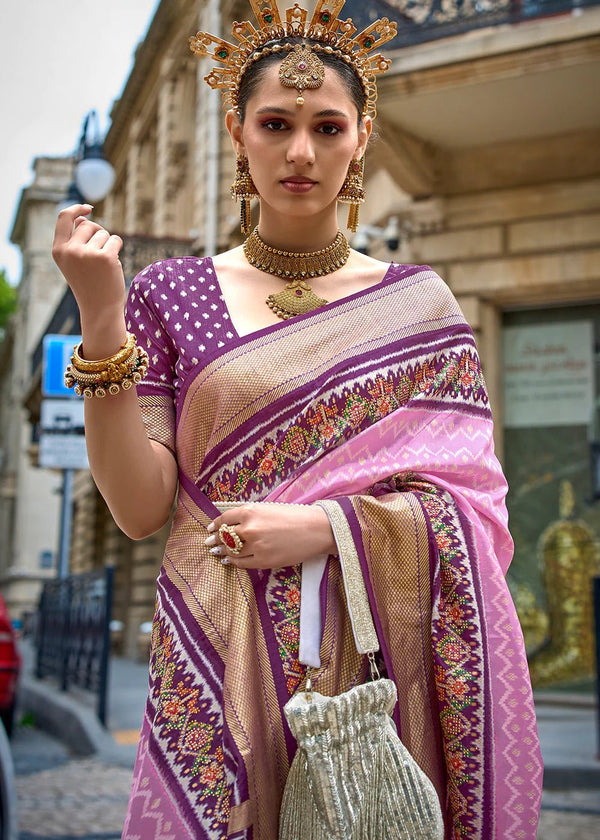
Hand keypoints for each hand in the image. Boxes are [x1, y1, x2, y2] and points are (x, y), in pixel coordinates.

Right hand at [52, 203, 125, 318]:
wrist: (100, 309)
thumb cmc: (88, 283)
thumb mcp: (74, 262)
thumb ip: (75, 240)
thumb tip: (82, 217)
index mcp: (58, 251)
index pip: (64, 218)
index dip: (76, 209)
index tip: (88, 208)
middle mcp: (70, 250)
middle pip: (88, 225)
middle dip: (97, 234)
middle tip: (99, 255)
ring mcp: (88, 253)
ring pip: (103, 233)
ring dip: (108, 245)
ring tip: (103, 265)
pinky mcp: (106, 257)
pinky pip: (116, 240)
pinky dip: (117, 248)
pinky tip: (113, 265)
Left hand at [204, 503, 336, 569]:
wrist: (315, 530)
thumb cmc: (294, 516)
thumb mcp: (268, 508)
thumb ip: (248, 515)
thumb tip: (230, 524)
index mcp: (250, 511)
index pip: (224, 519)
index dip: (215, 525)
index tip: (211, 528)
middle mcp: (249, 529)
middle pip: (224, 537)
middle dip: (215, 540)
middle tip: (209, 543)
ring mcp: (255, 547)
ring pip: (231, 552)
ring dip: (223, 552)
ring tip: (219, 552)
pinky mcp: (263, 561)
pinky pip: (241, 563)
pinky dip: (233, 562)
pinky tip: (230, 561)